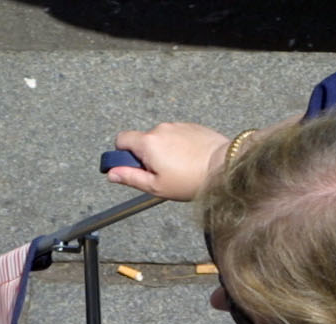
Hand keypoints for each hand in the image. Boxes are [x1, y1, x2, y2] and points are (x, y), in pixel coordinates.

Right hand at [107, 123, 230, 200]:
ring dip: (164, 151)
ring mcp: (177, 125)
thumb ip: (130, 178)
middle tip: (161, 174)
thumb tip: (111, 174)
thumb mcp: (156, 186)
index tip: (132, 167)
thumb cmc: (190, 181)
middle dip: (147, 155)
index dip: (122, 154)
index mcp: (147, 142)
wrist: (224, 167)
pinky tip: (190, 160)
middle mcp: (160, 129)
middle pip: (143, 140)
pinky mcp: (192, 126)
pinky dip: (179, 146)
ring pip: (161, 138)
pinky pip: (178, 136)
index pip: (121, 140)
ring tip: (180, 169)